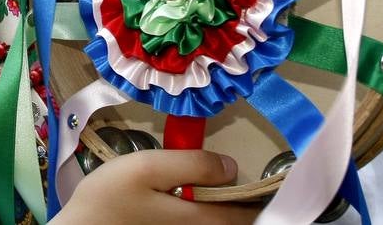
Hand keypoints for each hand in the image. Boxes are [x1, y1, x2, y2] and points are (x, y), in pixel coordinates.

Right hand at [56, 150, 256, 223]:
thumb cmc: (109, 198)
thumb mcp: (147, 168)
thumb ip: (191, 164)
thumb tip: (231, 166)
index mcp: (197, 220)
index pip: (245, 214)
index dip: (262, 197)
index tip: (273, 181)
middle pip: (233, 224)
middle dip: (247, 206)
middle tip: (254, 184)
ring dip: (228, 212)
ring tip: (232, 191)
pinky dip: (209, 217)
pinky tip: (202, 201)